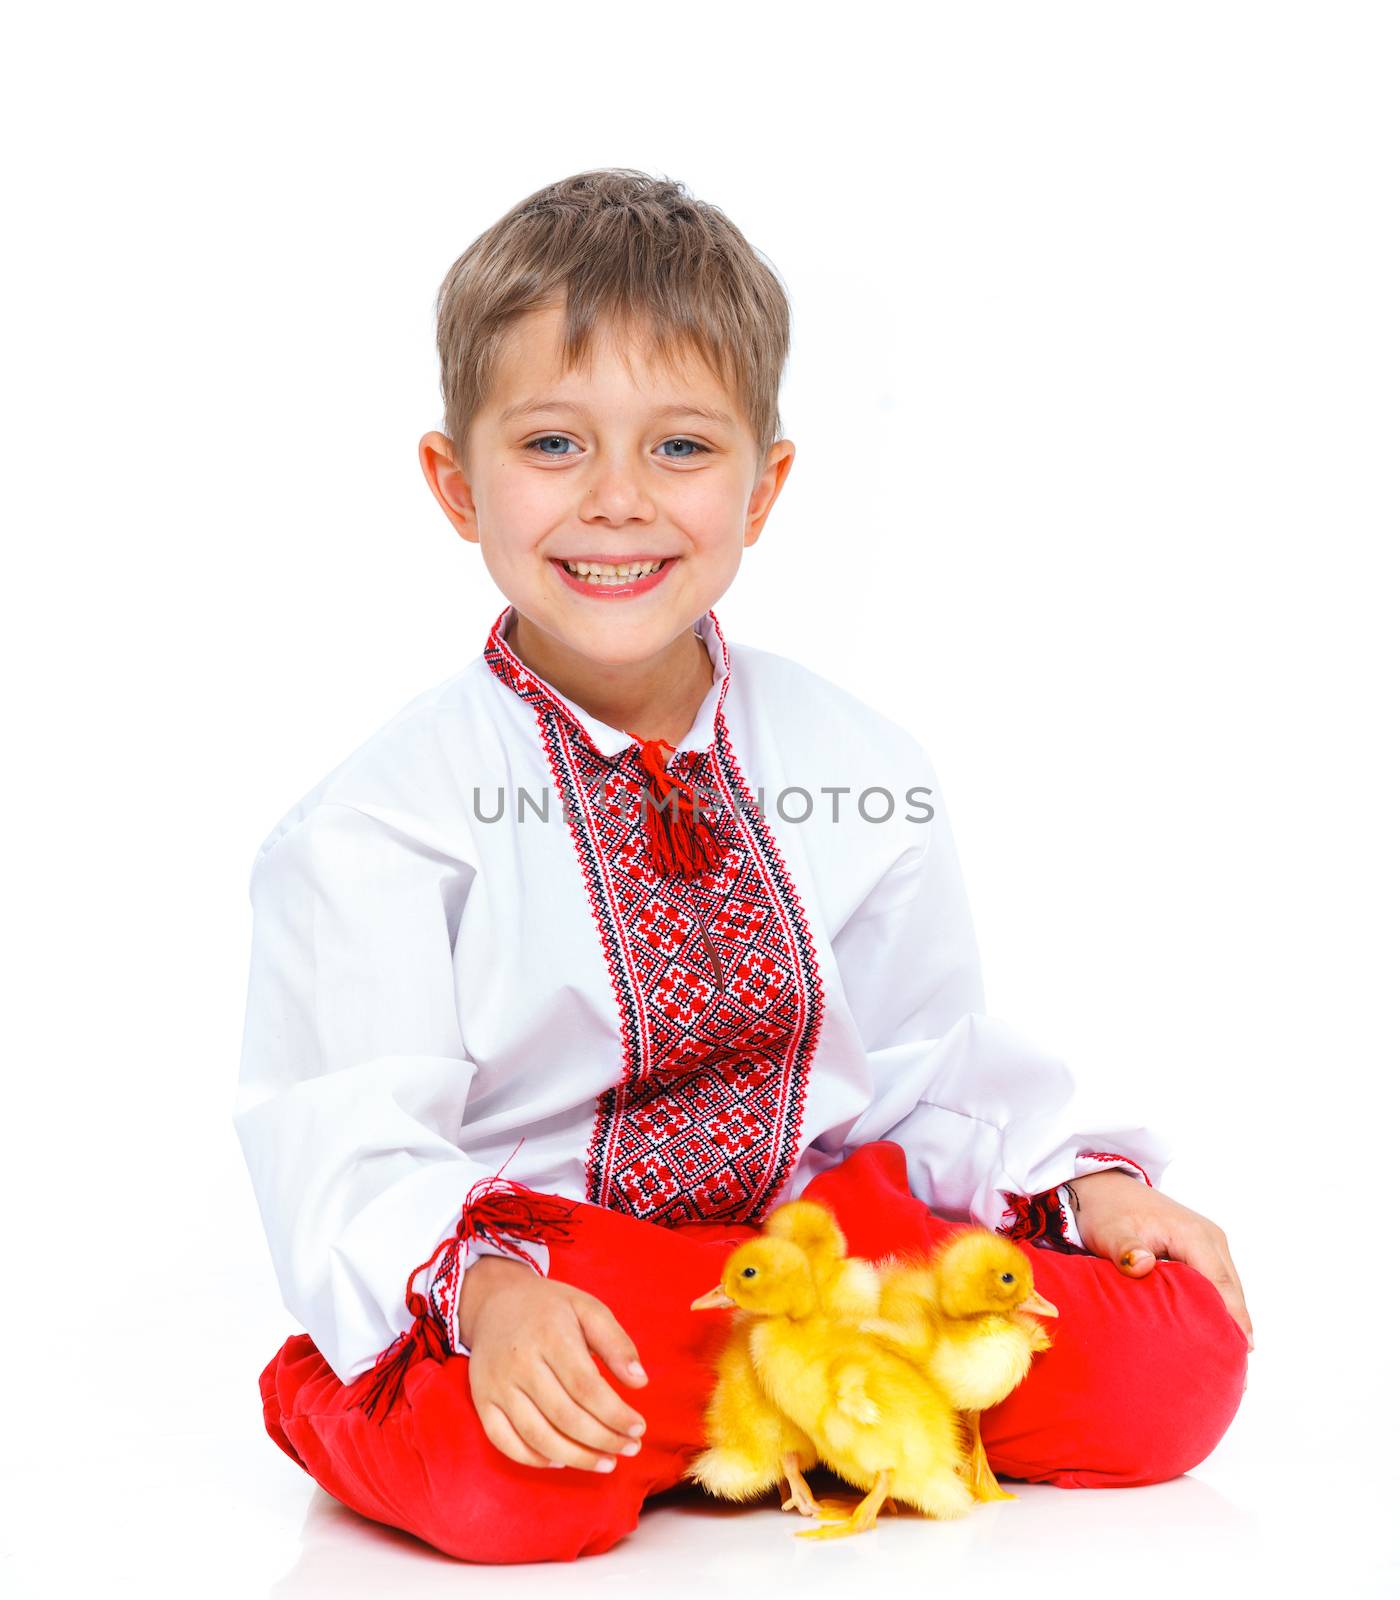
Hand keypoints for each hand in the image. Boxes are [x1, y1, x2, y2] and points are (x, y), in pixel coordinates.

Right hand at [460, 1254, 650, 1470]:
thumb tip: (640, 1382)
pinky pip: (506, 1443)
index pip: (587, 1387)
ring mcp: (497, 1385)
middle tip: (630, 1449)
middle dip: (603, 1440)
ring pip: (538, 1436)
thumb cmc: (550, 1308)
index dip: (615, 1414)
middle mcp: (519, 1362)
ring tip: (606, 1463)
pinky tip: (562, 1461)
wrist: (494, 1301)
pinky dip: (535, 1459)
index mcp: (549, 1335)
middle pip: (565, 1416)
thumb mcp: (588, 1308)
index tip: (638, 1428)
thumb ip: (617, 1343)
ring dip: (576, 1458)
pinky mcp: (481, 1401)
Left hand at [1065, 1169, 1254, 1351]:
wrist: (1102, 1187)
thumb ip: (1125, 1250)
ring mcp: (1208, 1243)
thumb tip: (1142, 1265)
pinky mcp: (1200, 1250)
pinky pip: (1216, 1283)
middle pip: (1231, 1291)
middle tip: (1235, 1373)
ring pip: (1228, 1289)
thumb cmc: (1107, 1211)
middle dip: (1235, 1329)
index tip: (1239, 1355)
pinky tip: (1214, 1335)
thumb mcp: (1110, 1231)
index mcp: (1194, 1234)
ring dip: (1228, 1320)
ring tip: (1228, 1363)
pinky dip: (1218, 1308)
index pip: (1222, 1285)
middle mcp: (1209, 1238)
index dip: (1233, 1321)